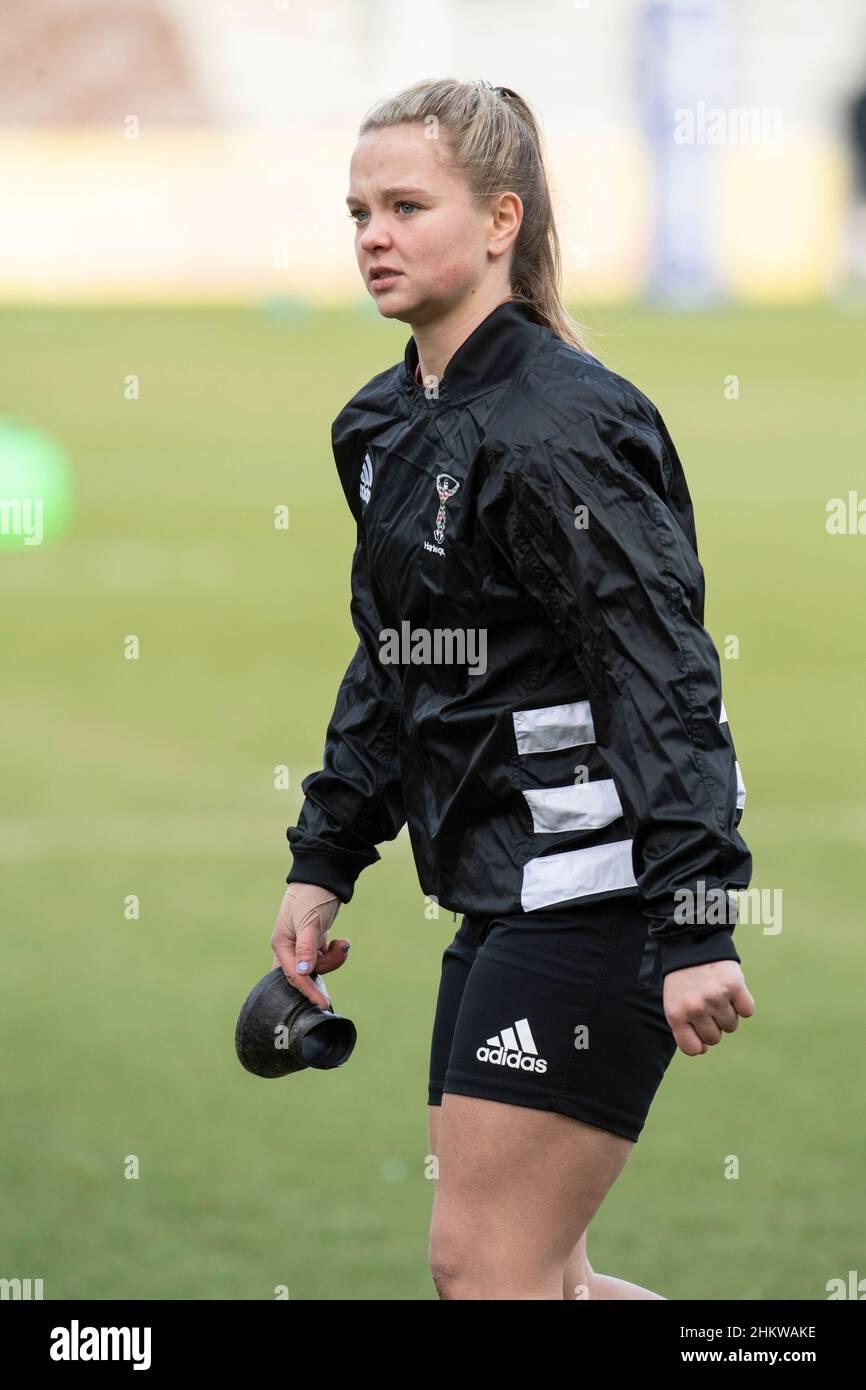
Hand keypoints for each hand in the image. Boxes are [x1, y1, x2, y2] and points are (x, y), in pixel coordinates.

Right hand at [270, 883, 350, 1010]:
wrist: (323, 877)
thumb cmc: (312, 896)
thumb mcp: (310, 922)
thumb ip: (307, 948)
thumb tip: (304, 973)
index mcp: (282, 944)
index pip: (295, 974)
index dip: (309, 990)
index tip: (323, 1003)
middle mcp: (289, 947)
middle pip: (306, 974)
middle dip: (326, 967)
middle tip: (339, 950)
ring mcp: (302, 946)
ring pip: (319, 966)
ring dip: (334, 957)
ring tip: (342, 942)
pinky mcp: (313, 942)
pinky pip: (325, 958)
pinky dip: (334, 952)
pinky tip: (340, 941)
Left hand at [663, 959, 754, 1056]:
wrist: (693, 944)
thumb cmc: (683, 980)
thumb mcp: (674, 1002)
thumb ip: (685, 1027)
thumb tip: (703, 1049)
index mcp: (676, 1014)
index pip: (692, 1049)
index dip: (699, 1043)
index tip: (699, 1032)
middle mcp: (695, 1008)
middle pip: (715, 1039)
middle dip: (714, 1026)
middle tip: (708, 1006)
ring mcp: (715, 998)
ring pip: (731, 1026)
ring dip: (728, 1013)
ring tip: (717, 994)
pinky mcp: (734, 986)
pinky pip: (747, 1011)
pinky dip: (743, 1004)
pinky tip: (732, 991)